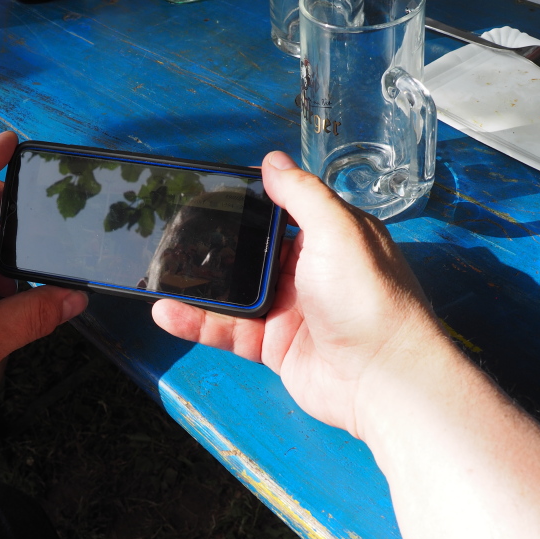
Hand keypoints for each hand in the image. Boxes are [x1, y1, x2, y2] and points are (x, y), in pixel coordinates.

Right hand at [152, 151, 444, 438]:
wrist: (382, 378)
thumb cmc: (368, 299)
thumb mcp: (336, 230)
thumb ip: (301, 194)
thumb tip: (272, 160)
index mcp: (329, 238)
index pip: (281, 213)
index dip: (248, 206)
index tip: (208, 197)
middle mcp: (308, 273)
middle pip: (251, 255)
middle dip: (213, 250)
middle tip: (170, 239)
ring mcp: (289, 312)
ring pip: (233, 295)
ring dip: (197, 289)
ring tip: (157, 277)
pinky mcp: (274, 347)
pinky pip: (229, 331)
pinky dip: (198, 322)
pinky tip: (169, 313)